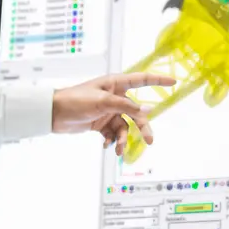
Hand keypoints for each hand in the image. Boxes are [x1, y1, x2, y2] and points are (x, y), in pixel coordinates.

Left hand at [51, 72, 177, 154]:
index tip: (174, 82)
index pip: (142, 79)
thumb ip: (126, 105)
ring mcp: (108, 110)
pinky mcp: (100, 123)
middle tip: (149, 141)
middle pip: (136, 112)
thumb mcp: (103, 101)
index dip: (158, 80)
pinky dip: (111, 141)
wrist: (53, 114)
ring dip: (122, 139)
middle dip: (142, 127)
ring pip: (124, 126)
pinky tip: (106, 146)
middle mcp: (115, 96)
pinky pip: (113, 133)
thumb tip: (148, 109)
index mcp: (116, 84)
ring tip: (117, 149)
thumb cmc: (76, 100)